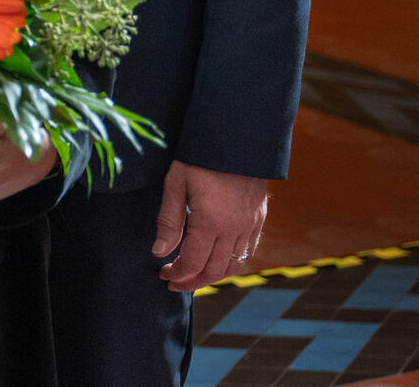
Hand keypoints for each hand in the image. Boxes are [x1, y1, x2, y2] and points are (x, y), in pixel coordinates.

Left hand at [155, 161, 268, 290]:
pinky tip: (217, 258)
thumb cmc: (199, 156)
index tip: (164, 275)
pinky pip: (248, 250)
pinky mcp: (259, 218)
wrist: (235, 137)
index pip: (194, 262)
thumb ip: (168, 221)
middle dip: (194, 280)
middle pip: (215, 270)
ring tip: (193, 274)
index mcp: (211, 221)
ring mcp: (250, 224)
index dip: (178, 274)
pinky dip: (232, 261)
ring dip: (214, 274)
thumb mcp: (175, 184)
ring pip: (235, 264)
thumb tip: (160, 252)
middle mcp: (234, 228)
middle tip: (174, 281)